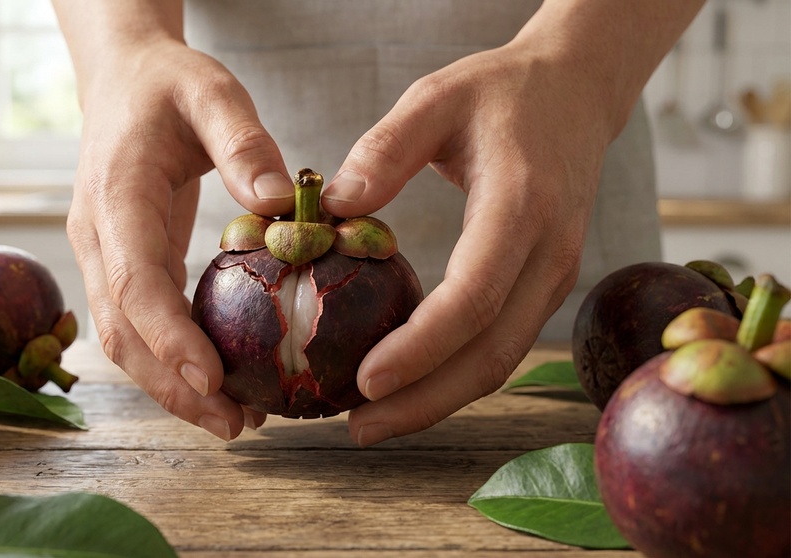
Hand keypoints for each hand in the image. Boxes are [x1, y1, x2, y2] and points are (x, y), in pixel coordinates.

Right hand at [67, 39, 294, 439]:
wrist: (123, 79)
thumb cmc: (169, 83)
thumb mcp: (212, 91)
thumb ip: (243, 142)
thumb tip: (280, 207)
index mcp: (115, 195)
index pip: (132, 278)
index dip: (167, 335)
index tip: (210, 379)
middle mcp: (98, 235)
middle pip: (121, 330)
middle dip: (171, 385)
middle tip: (234, 424)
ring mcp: (104, 254)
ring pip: (125, 339)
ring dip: (171, 386)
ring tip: (235, 421)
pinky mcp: (124, 264)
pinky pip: (142, 324)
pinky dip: (175, 360)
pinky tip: (221, 382)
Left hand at [322, 42, 618, 446]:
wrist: (576, 96)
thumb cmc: (502, 92)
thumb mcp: (436, 97)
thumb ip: (386, 148)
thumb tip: (335, 208)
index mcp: (522, 205)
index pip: (474, 296)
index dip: (421, 347)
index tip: (366, 381)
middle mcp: (549, 253)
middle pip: (492, 352)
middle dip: (425, 400)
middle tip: (357, 427)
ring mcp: (554, 276)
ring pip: (500, 360)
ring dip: (438, 399)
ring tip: (372, 420)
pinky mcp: (544, 286)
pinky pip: (501, 344)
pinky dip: (454, 376)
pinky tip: (406, 385)